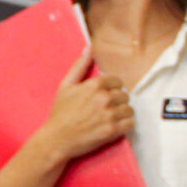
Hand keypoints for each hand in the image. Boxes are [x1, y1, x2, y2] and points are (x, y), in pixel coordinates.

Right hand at [32, 47, 132, 161]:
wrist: (56, 139)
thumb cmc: (60, 113)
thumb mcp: (65, 86)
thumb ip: (79, 66)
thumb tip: (89, 47)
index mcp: (94, 85)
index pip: (117, 82)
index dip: (112, 89)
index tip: (105, 97)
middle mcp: (104, 98)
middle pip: (124, 95)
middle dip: (117, 102)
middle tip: (106, 109)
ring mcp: (109, 115)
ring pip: (129, 110)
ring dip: (122, 114)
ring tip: (111, 118)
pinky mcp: (112, 131)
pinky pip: (130, 124)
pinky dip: (125, 125)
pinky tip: (115, 127)